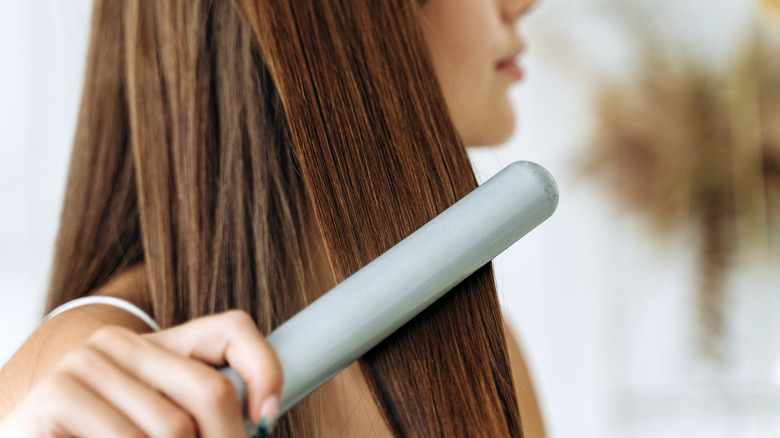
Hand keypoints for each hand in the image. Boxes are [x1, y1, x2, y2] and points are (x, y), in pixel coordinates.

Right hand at [0, 310, 281, 436]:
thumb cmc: (105, 437)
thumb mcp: (162, 420)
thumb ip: (203, 413)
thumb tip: (261, 423)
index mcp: (160, 344)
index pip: (233, 330)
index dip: (265, 371)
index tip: (267, 418)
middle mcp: (123, 343)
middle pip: (212, 392)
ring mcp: (87, 364)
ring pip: (173, 430)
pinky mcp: (57, 394)